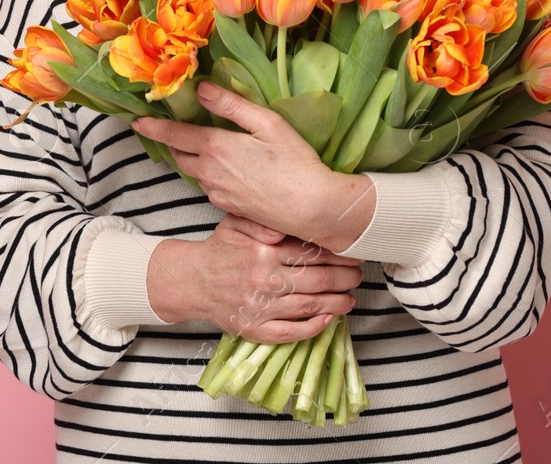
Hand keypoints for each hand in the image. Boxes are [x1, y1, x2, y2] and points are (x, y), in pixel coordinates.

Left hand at [132, 81, 372, 248]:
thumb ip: (231, 105)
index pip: (173, 135)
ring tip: (201, 146)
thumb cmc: (294, 161)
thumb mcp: (267, 123)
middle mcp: (209, 172)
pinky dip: (206, 173)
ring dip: (190, 158)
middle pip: (178, 155)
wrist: (310, 207)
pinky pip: (207, 186)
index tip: (137, 122)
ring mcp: (217, 193)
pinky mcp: (227, 207)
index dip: (153, 128)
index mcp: (216, 147)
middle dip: (171, 143)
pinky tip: (224, 168)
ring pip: (193, 172)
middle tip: (171, 130)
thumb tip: (201, 89)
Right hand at [147, 213, 363, 341]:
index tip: (354, 254)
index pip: (312, 252)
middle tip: (358, 276)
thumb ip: (261, 218)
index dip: (339, 254)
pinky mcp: (255, 329)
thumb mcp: (236, 222)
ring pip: (310, 306)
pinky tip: (329, 321)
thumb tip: (285, 224)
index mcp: (263, 250)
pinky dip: (314, 328)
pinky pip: (291, 333)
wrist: (192, 281)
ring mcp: (261, 307)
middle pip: (319, 280)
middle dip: (345, 278)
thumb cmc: (220, 249)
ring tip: (351, 299)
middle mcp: (265, 279)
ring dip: (337, 303)